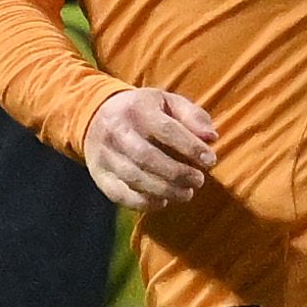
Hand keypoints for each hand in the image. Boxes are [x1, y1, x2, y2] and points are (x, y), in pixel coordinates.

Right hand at [83, 86, 218, 208]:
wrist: (96, 115)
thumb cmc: (144, 111)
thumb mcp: (168, 102)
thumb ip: (192, 116)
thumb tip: (211, 137)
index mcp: (137, 108)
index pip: (166, 129)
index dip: (191, 147)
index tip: (210, 161)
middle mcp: (117, 130)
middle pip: (148, 157)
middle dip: (178, 173)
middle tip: (199, 181)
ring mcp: (104, 154)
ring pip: (135, 178)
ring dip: (165, 190)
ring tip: (186, 193)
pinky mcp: (99, 175)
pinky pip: (120, 194)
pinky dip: (144, 203)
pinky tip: (162, 202)